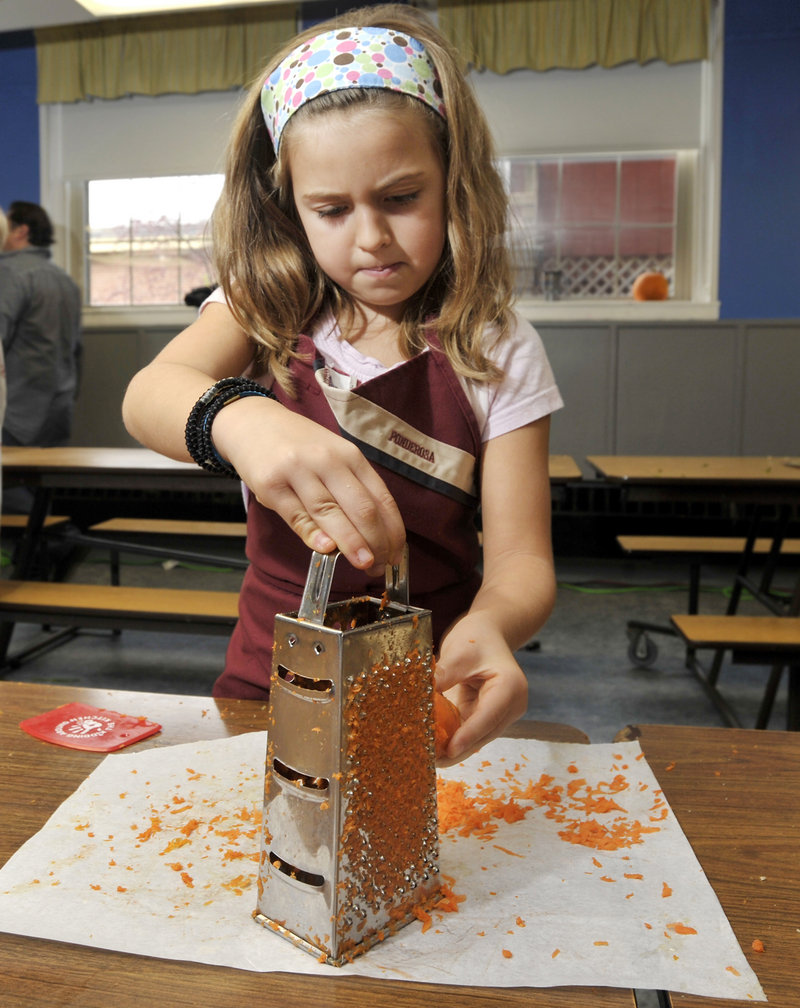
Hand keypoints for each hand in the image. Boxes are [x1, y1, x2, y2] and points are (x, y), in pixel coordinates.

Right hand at [212, 395, 405, 573]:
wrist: (252, 422)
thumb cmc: (299, 446)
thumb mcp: (332, 457)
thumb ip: (350, 490)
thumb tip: (370, 538)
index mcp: (350, 456)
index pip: (381, 499)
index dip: (392, 532)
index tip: (395, 556)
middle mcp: (328, 460)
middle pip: (361, 507)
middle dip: (376, 542)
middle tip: (380, 567)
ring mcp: (298, 470)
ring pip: (331, 512)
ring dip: (351, 543)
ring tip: (364, 563)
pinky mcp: (270, 483)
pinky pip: (296, 514)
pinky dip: (312, 534)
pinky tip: (326, 549)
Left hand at [432, 612, 528, 766]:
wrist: (487, 634)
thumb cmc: (476, 638)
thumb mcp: (458, 652)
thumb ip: (443, 675)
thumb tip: (421, 699)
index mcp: (511, 686)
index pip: (488, 716)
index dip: (468, 735)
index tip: (449, 750)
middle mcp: (511, 705)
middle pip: (483, 734)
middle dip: (457, 748)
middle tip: (429, 761)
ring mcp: (501, 715)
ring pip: (476, 739)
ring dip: (453, 749)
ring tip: (426, 759)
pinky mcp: (488, 718)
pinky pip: (470, 733)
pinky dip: (452, 740)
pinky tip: (432, 749)